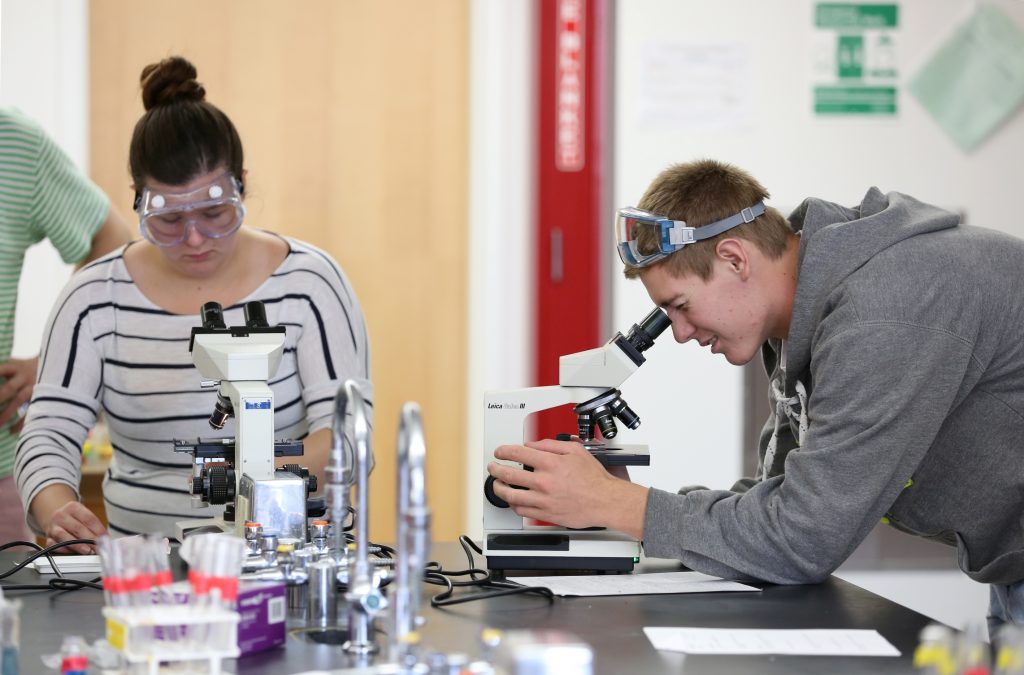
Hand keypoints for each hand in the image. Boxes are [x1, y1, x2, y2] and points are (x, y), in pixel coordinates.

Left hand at [0, 355, 37, 432]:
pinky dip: (21, 422)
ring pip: (18, 400)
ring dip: (6, 413)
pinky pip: (31, 410)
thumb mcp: (18, 363)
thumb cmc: (30, 367)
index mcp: (16, 367)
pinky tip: (12, 430)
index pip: (1, 371)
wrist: (58, 366)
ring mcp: (34, 387)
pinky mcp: (41, 397)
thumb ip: (5, 370)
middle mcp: (24, 377)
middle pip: (9, 388)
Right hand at [44, 501, 106, 554]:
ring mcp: (53, 527)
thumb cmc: (74, 518)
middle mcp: (61, 515)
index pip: (89, 519)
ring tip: (88, 551)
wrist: (54, 517)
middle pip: (78, 528)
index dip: (99, 530)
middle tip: (99, 547)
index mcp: (73, 507)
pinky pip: (55, 545)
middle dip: (90, 539)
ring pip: (64, 537)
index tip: (107, 538)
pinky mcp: (47, 538)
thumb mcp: (83, 515)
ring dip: (78, 545)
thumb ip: (94, 526)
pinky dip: (64, 550)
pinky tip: (73, 553)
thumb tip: (107, 538)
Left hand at [487, 438, 647, 536]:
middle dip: (496, 470)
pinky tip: (513, 500)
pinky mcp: (546, 515)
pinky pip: (522, 511)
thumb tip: (532, 444)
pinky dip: (514, 504)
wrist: (605, 501)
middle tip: (493, 467)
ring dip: (499, 489)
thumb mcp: (575, 450)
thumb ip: (551, 445)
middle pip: (509, 475)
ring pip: (511, 496)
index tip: (500, 452)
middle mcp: (544, 482)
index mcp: (550, 464)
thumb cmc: (594, 479)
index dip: (503, 451)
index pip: (517, 454)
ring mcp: (544, 500)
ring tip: (497, 485)